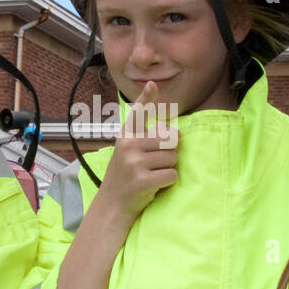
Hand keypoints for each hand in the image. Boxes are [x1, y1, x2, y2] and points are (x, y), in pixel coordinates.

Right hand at [98, 81, 178, 220]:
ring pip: (172, 158)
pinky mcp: (142, 180)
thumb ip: (147, 140)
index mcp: (126, 136)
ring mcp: (134, 163)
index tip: (152, 83)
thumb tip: (177, 133)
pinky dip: (168, 182)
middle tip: (155, 164)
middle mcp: (128, 145)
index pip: (138, 113)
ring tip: (152, 175)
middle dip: (169, 152)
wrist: (112, 205)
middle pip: (169, 139)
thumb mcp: (129, 153)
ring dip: (168, 168)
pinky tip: (154, 186)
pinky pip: (171, 175)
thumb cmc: (126, 177)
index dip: (146, 97)